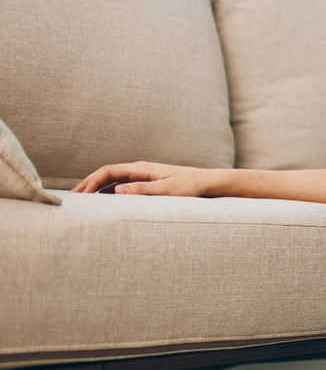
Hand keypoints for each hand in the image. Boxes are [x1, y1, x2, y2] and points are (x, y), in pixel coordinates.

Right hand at [72, 161, 214, 195]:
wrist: (207, 182)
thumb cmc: (189, 186)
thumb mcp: (166, 190)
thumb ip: (142, 190)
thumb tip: (117, 190)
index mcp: (141, 168)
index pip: (109, 171)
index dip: (91, 181)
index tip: (80, 193)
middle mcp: (140, 169)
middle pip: (107, 174)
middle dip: (89, 184)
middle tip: (74, 197)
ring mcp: (143, 175)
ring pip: (114, 180)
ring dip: (98, 188)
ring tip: (84, 200)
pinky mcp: (148, 182)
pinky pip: (124, 185)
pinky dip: (110, 191)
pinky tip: (104, 200)